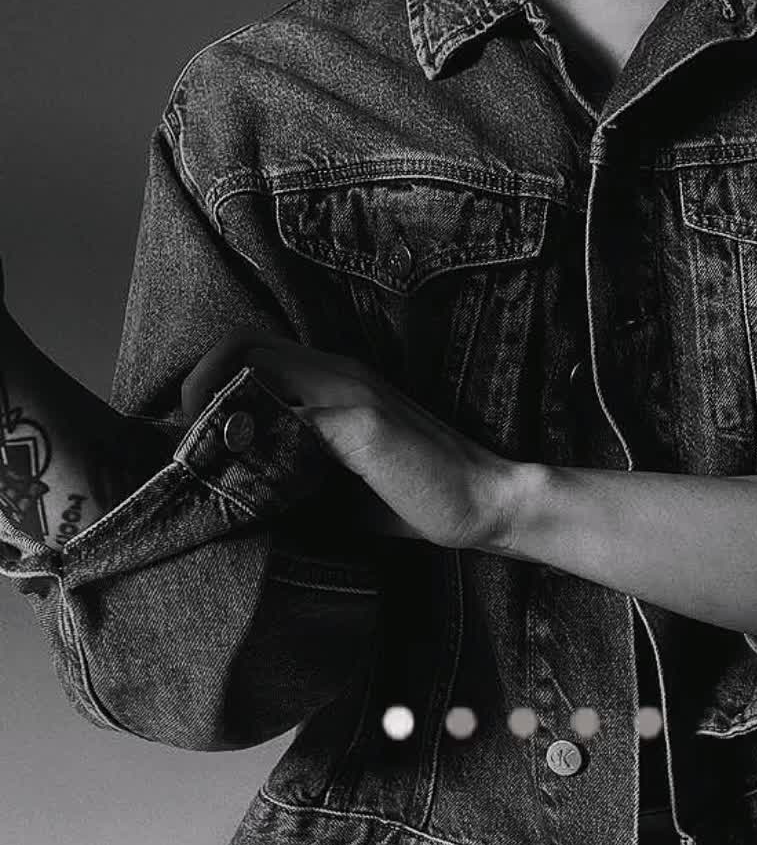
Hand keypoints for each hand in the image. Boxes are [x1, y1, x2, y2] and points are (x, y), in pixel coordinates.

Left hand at [182, 331, 518, 552]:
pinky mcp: (361, 421)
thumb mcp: (339, 479)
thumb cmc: (414, 496)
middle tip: (184, 441)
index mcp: (334, 379)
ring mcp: (350, 390)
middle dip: (198, 385)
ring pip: (257, 365)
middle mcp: (339, 370)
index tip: (188, 431)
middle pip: (242, 341)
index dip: (208, 380)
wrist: (484, 503)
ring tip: (203, 457)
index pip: (252, 347)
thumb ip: (293, 467)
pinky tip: (246, 474)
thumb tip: (232, 483)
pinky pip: (287, 412)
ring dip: (217, 407)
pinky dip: (253, 437)